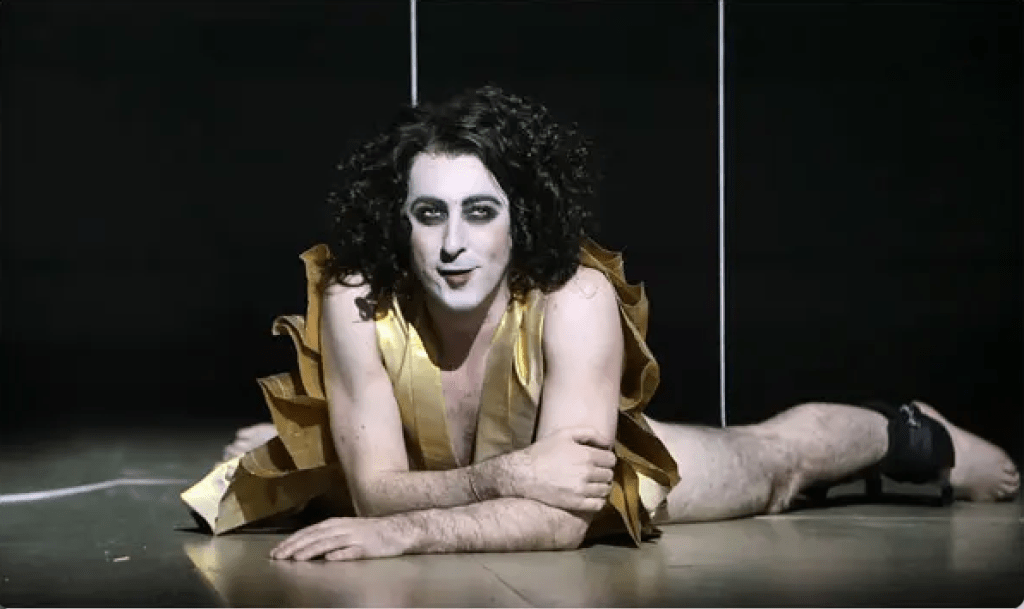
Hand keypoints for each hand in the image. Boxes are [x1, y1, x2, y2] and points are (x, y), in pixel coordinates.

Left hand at [269, 516, 410, 561]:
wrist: (397, 530)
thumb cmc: (370, 533)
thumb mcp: (345, 530)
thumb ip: (328, 537)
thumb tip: (307, 546)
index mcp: (335, 524)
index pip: (308, 532)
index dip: (291, 541)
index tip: (276, 551)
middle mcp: (341, 528)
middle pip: (313, 537)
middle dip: (294, 547)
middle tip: (278, 557)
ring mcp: (354, 537)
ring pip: (328, 543)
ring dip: (311, 550)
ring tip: (296, 558)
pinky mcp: (366, 547)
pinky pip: (351, 551)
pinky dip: (340, 554)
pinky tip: (329, 560)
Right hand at [511, 427, 615, 511]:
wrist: (524, 474)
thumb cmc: (542, 452)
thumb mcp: (564, 434)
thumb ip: (589, 433)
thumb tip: (608, 442)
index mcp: (586, 455)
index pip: (611, 460)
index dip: (606, 459)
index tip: (600, 461)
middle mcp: (587, 473)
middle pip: (609, 475)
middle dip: (604, 472)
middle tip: (595, 472)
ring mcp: (582, 490)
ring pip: (606, 490)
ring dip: (602, 486)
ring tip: (592, 484)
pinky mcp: (576, 504)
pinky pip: (598, 505)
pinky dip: (598, 501)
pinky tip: (591, 496)